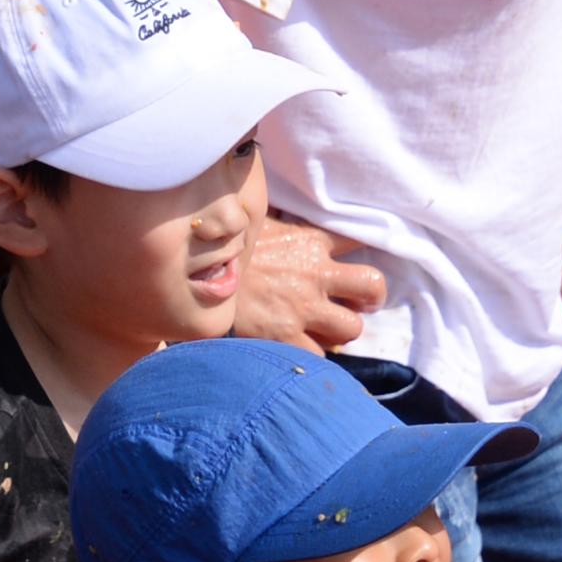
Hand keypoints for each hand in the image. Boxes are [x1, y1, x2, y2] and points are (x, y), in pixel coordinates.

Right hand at [231, 214, 387, 351]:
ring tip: (326, 329)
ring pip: (352, 327)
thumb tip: (272, 206)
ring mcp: (304, 308)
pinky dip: (312, 353)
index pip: (356, 237)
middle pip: (372, 285)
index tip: (351, 260)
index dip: (361, 249)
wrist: (189, 275)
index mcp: (308, 240)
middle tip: (357, 303)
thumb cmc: (218, 246)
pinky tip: (299, 346)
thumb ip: (276, 221)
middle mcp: (315, 273)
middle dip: (370, 297)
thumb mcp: (252, 222)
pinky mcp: (287, 336)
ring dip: (341, 329)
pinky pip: (320, 355)